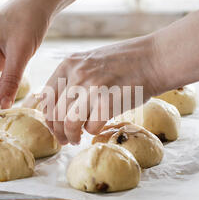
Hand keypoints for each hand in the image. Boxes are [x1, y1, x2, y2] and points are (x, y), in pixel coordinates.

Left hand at [38, 35, 162, 144]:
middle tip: (65, 140)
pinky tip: (97, 128)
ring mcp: (91, 88)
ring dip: (71, 136)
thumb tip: (57, 108)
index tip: (55, 127)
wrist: (153, 59)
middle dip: (58, 132)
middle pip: (55, 114)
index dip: (48, 117)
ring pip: (69, 124)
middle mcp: (76, 75)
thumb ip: (72, 80)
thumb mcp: (90, 63)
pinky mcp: (107, 102)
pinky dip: (92, 132)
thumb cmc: (123, 64)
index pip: (45, 98)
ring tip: (76, 140)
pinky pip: (90, 127)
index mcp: (68, 64)